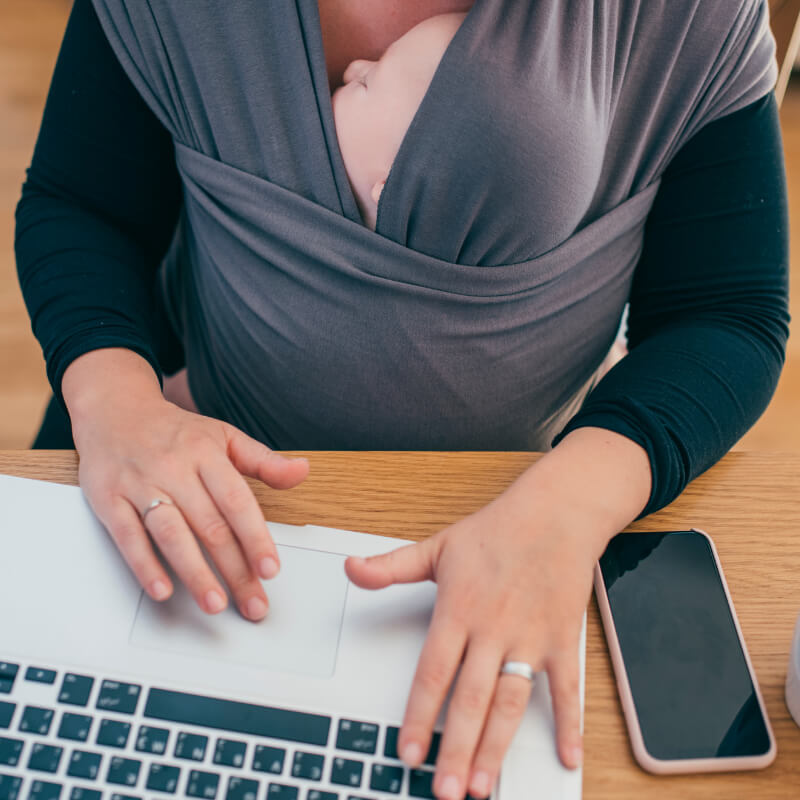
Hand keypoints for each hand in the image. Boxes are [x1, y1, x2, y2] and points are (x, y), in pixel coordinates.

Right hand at [65, 350, 308, 620]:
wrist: (115, 409)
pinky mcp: (109, 499)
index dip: (256, 538)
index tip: (271, 569)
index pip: (237, 501)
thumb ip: (263, 461)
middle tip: (253, 603)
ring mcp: (140, 484)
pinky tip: (162, 590)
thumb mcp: (223, 436)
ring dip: (194, 572)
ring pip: (171, 533)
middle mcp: (174, 469)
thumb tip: (301, 471)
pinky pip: (128, 537)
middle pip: (209, 526)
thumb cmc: (175, 431)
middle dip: (235, 570)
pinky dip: (145, 565)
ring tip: (215, 602)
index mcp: (205, 454)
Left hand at [345, 429, 650, 799]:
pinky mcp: (561, 639)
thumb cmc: (496, 531)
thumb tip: (351, 569)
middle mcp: (494, 629)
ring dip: (498, 747)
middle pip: (471, 698)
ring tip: (484, 785)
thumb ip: (392, 566)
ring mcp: (530, 637)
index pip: (433, 672)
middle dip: (457, 749)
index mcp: (459, 609)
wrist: (554, 514)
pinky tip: (564, 756)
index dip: (419, 715)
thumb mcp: (437, 546)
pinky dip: (568, 723)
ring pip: (511, 702)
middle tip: (445, 789)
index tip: (408, 752)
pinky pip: (566, 688)